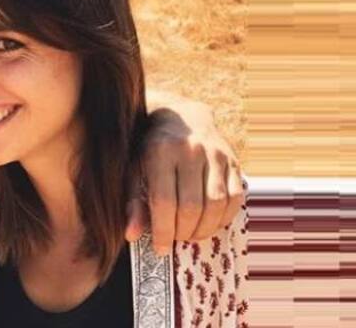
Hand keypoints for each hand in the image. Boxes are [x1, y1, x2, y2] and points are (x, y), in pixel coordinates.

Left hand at [124, 100, 244, 255]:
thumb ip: (133, 201)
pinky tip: (209, 223)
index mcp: (160, 151)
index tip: (159, 248)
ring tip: (191, 233)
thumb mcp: (134, 169)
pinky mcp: (233, 161)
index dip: (163, 230)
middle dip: (183, 231)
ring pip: (216, 205)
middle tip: (175, 239)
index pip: (164, 201)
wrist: (181, 118)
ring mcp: (216, 154)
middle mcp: (191, 150)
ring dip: (204, 228)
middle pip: (191, 206)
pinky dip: (223, 218)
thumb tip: (132, 234)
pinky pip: (235, 199)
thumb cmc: (151, 149)